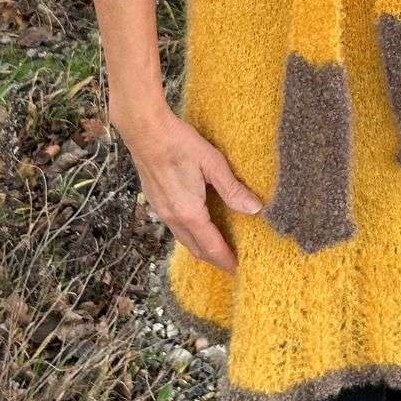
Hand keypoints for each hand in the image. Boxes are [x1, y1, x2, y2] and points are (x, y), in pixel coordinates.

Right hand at [113, 103, 263, 273]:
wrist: (145, 131)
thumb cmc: (180, 143)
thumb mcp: (213, 163)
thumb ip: (232, 189)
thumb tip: (255, 209)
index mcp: (189, 212)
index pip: (211, 245)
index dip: (225, 259)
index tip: (237, 269)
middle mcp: (173, 217)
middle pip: (195, 248)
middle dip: (213, 258)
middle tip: (230, 262)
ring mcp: (161, 211)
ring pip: (183, 239)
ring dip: (200, 247)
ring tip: (216, 247)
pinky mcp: (155, 202)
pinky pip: (174, 228)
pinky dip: (189, 235)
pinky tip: (197, 226)